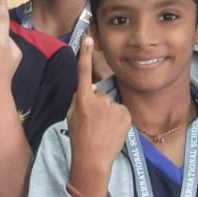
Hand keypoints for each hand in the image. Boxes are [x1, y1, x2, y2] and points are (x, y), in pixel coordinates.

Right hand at [66, 35, 131, 196]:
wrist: (93, 159)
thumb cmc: (80, 138)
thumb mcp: (72, 116)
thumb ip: (79, 99)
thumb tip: (87, 90)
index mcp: (82, 100)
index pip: (83, 72)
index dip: (84, 54)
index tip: (87, 37)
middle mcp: (99, 100)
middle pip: (99, 93)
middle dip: (97, 104)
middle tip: (93, 123)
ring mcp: (113, 107)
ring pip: (111, 103)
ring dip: (108, 113)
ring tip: (103, 129)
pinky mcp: (125, 114)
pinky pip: (121, 111)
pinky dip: (118, 119)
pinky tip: (112, 131)